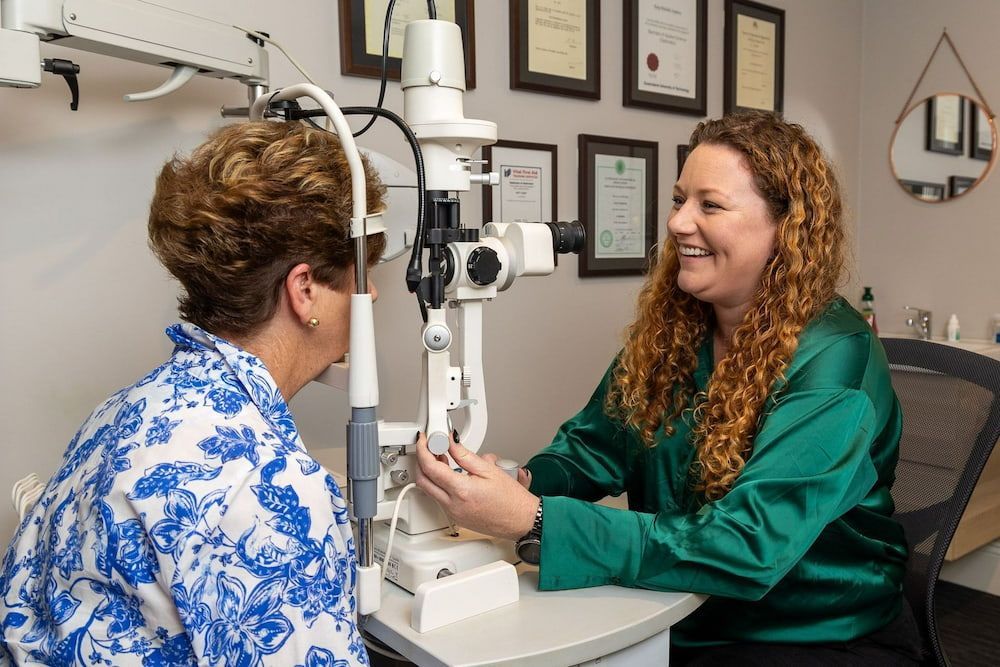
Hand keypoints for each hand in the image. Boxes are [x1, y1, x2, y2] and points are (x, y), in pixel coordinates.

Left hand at [414, 434, 538, 540]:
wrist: (521, 521)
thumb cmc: (512, 499)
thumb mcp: (489, 469)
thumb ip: (464, 454)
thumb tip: (450, 441)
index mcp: (461, 490)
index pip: (430, 467)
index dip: (424, 450)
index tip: (425, 440)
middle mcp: (453, 505)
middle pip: (423, 480)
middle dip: (422, 461)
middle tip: (430, 447)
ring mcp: (453, 514)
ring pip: (429, 490)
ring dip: (430, 473)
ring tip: (442, 459)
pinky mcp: (456, 518)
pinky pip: (439, 499)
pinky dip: (438, 484)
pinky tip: (450, 475)